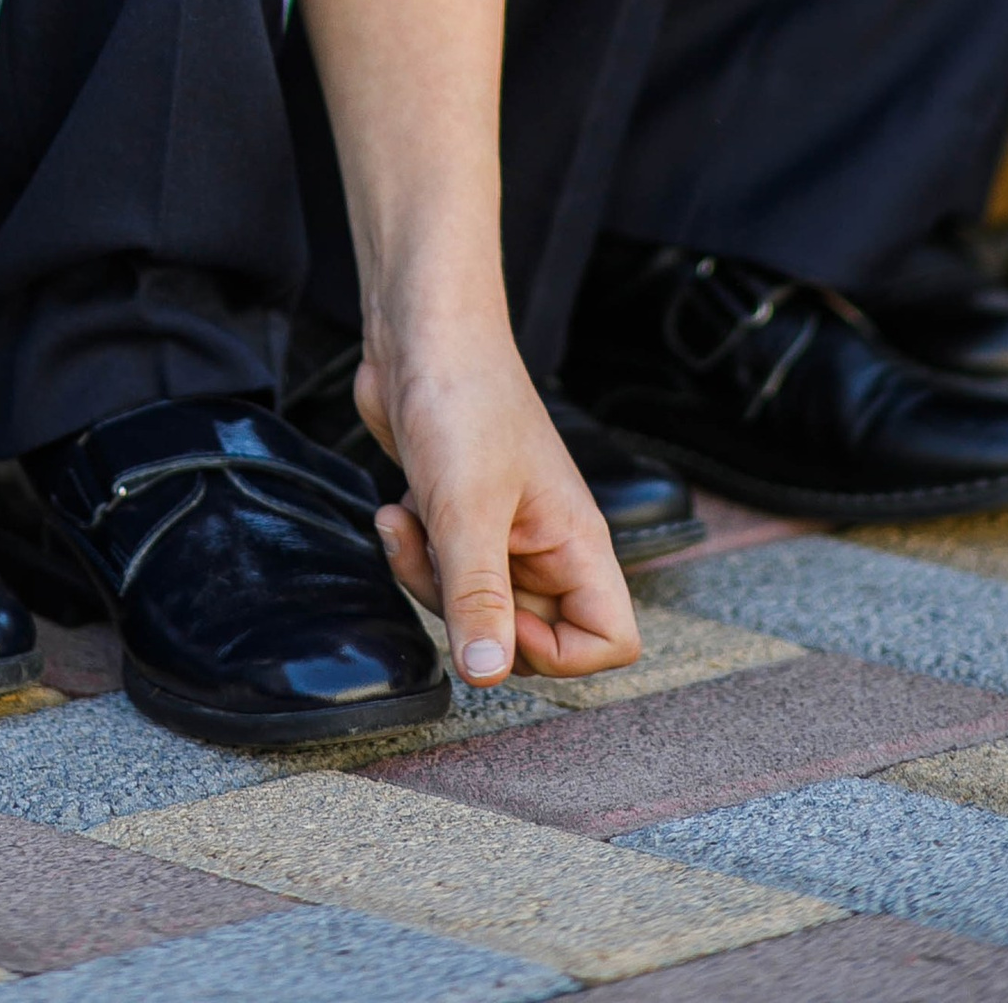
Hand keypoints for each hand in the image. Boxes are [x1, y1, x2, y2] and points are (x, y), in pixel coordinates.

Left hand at [359, 321, 637, 686]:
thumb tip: (487, 675)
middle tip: (441, 563)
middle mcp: (548, 544)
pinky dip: (413, 552)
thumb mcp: (467, 508)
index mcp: (578, 541)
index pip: (610, 640)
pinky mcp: (461, 518)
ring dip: (429, 579)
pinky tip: (397, 508)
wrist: (420, 331)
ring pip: (475, 609)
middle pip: (528, 636)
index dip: (558, 655)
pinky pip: (441, 573)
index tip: (502, 618)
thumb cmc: (462, 399)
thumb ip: (478, 597)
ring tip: (408, 522)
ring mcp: (504, 532)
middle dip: (470, 615)